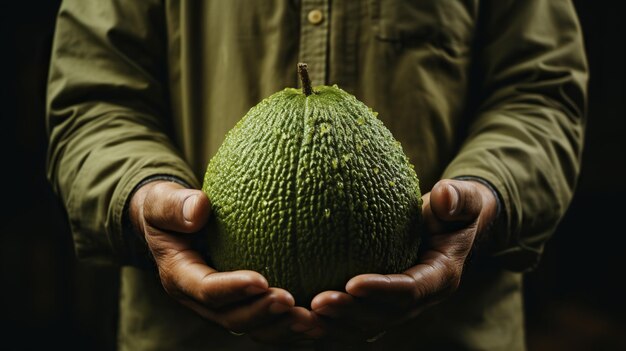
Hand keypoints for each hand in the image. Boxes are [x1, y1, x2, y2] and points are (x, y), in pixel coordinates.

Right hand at [129, 181, 320, 344]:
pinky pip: (266, 322)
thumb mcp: (161, 202)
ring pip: (252, 327)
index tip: (263, 280)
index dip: (234, 289)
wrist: (169, 225)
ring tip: (314, 321)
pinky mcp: (239, 305)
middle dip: (263, 315)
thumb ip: (173, 205)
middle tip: (292, 302)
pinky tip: (322, 320)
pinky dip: (291, 325)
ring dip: (283, 328)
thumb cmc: (168, 210)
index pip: (207, 289)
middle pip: (232, 318)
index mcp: (180, 277)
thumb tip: (199, 208)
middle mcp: (200, 300)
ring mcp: (221, 306)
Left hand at [310, 179, 498, 343]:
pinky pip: (353, 320)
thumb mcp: (463, 202)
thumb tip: (445, 193)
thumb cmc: (452, 211)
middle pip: (383, 316)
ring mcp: (399, 308)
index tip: (352, 282)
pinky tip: (297, 312)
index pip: (410, 290)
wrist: (449, 230)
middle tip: (317, 303)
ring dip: (333, 324)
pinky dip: (328, 321)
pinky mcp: (381, 306)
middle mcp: (420, 300)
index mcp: (440, 278)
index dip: (382, 290)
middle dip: (350, 313)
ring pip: (364, 326)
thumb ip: (458, 199)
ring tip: (301, 315)